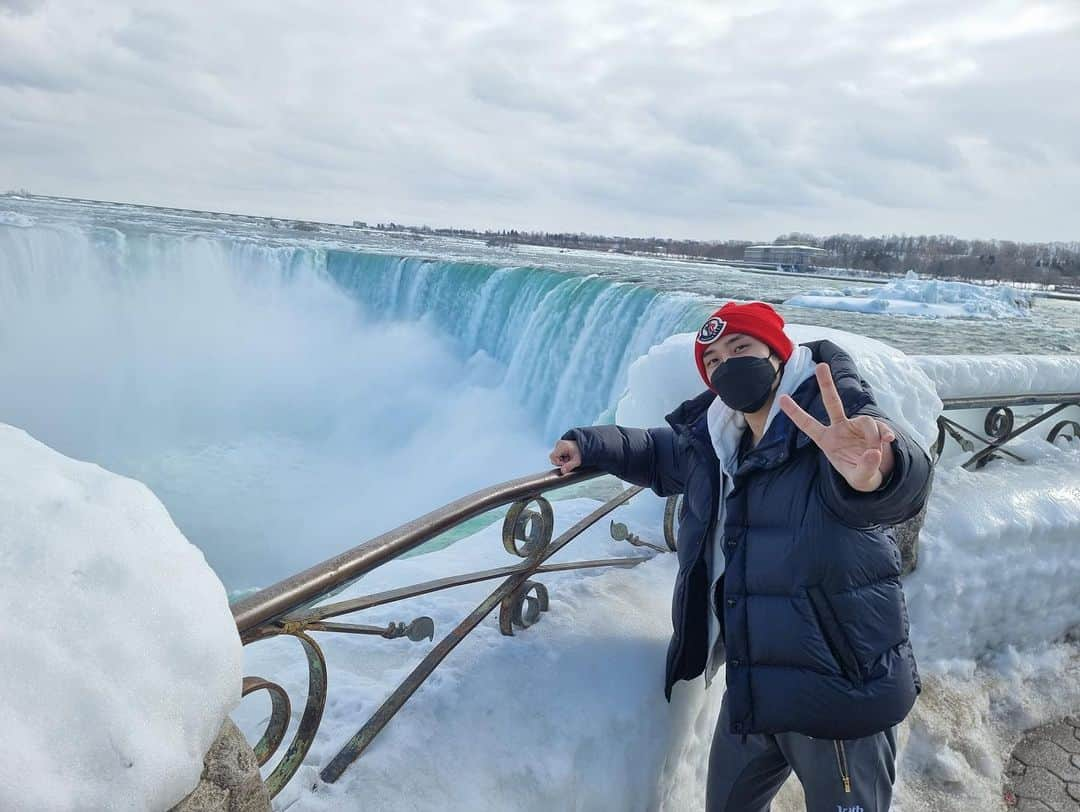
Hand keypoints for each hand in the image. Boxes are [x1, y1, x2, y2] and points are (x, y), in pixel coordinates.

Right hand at [549, 439, 581, 474]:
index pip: (553, 456)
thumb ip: (569, 466)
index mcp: (561, 446)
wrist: (585, 446)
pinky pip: (558, 455)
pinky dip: (562, 458)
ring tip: (569, 458)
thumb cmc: (581, 452)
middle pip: (553, 457)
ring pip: (555, 456)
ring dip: (561, 460)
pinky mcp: (560, 446)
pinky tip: (568, 457)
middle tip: (569, 461)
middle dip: (560, 462)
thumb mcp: (577, 461)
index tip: (565, 463)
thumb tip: (562, 471)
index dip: (558, 462)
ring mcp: (559, 445)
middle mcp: (558, 444)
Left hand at [779, 363, 895, 491]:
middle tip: (821, 366)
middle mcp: (839, 428)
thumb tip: (874, 451)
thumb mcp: (860, 478)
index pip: (808, 425)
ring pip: (865, 421)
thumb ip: (865, 467)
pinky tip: (888, 440)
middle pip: (832, 402)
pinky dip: (885, 433)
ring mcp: (856, 426)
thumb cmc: (859, 475)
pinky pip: (880, 427)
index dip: (795, 412)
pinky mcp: (874, 429)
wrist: (876, 474)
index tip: (781, 398)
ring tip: (875, 450)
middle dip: (827, 384)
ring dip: (872, 434)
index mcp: (826, 440)